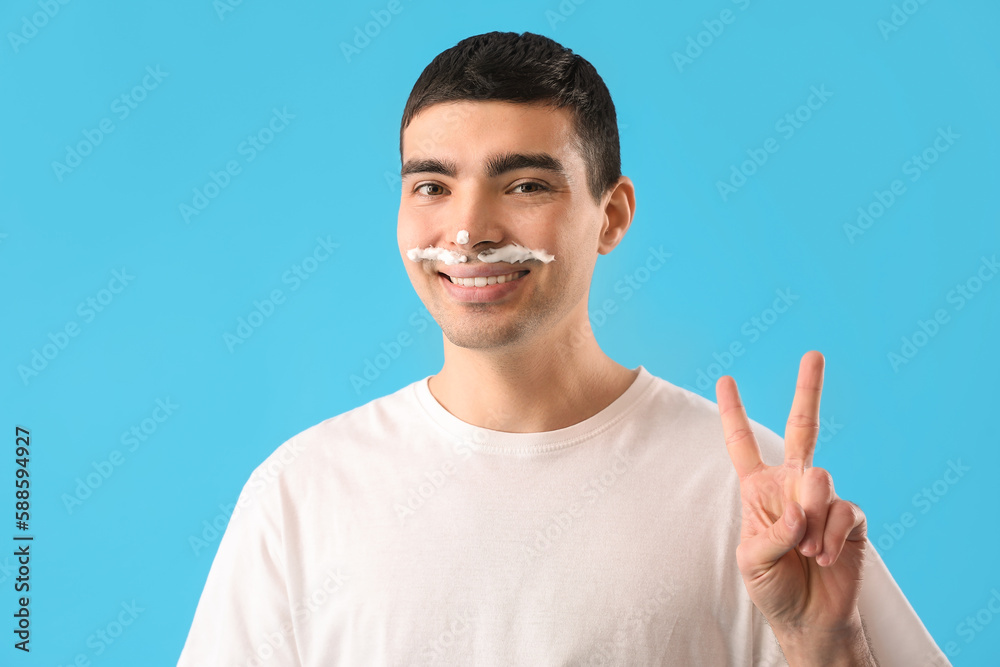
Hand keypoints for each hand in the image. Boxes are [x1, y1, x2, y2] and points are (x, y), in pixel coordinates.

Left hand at [715, 351, 868, 643]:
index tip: (726, 379)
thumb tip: (802, 509)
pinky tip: (822, 558)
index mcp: (758, 487)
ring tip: (805, 551)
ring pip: (819, 479)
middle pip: (803, 428)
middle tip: (813, 354)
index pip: (742, 443)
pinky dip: (829, 537)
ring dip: (810, 519)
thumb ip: (770, 532)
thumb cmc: (773, 586)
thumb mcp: (752, 561)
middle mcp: (792, 484)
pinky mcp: (850, 517)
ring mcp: (823, 498)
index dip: (734, 413)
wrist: (809, 618)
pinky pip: (842, 511)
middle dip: (808, 389)